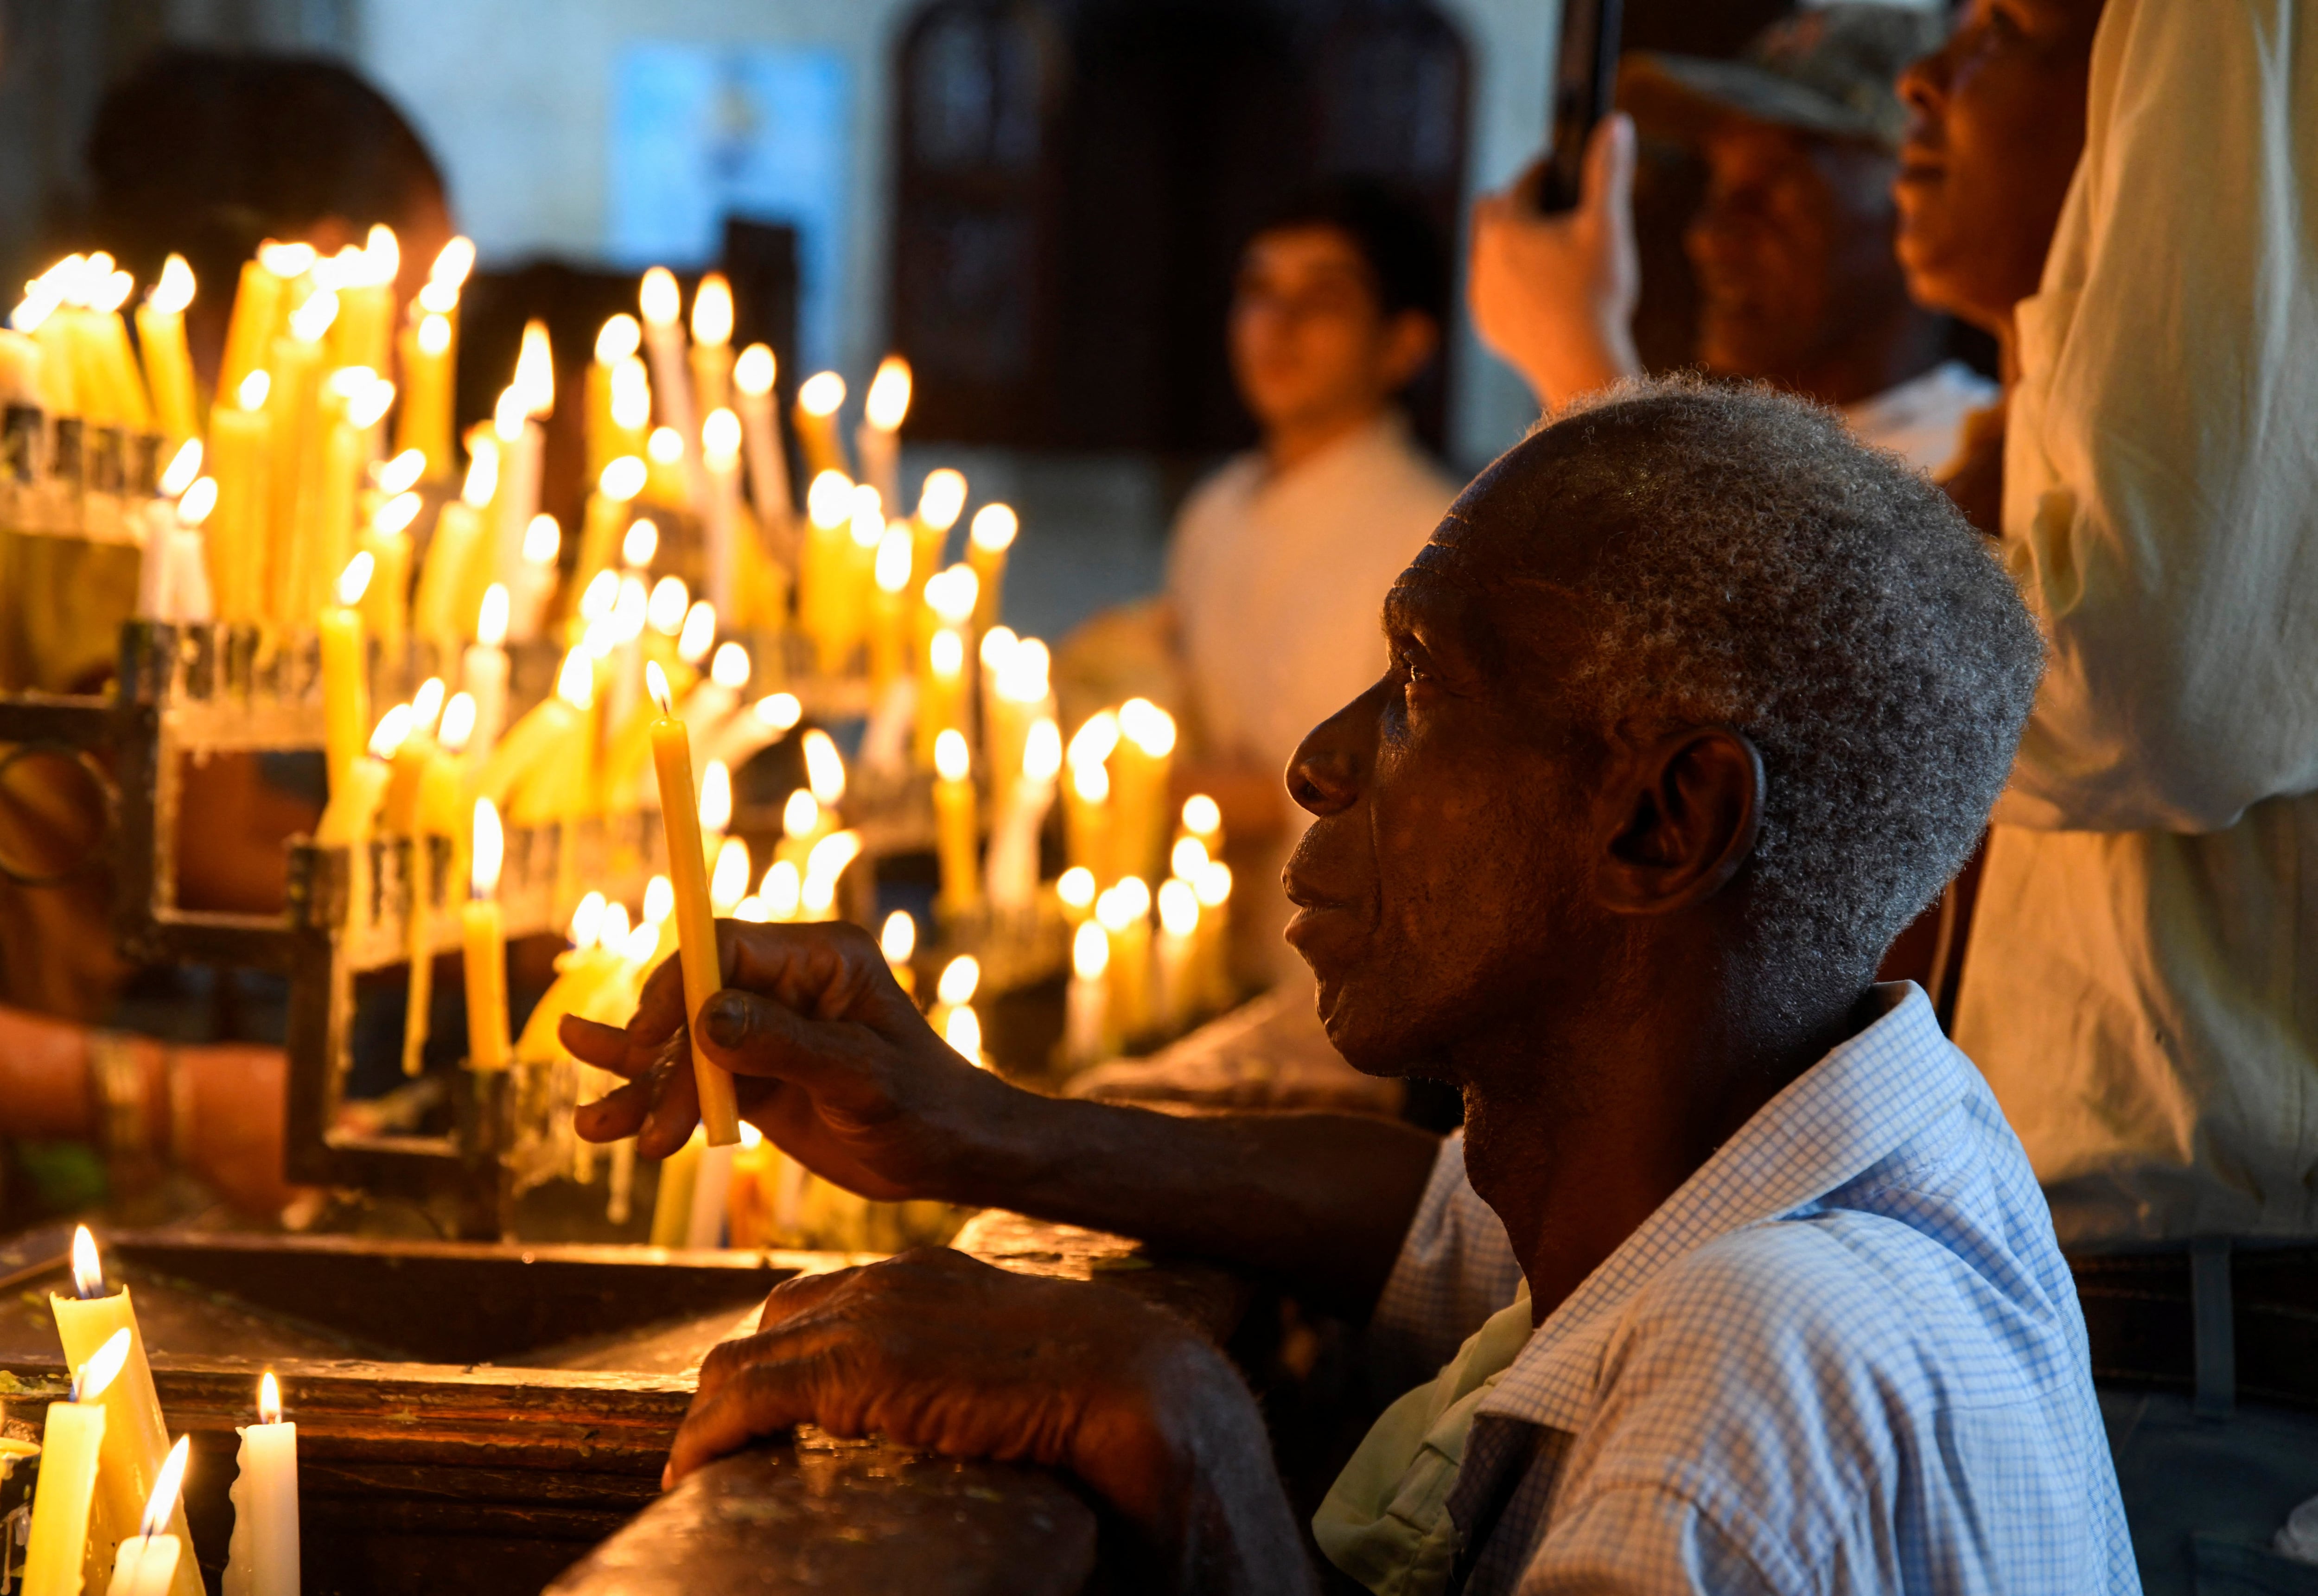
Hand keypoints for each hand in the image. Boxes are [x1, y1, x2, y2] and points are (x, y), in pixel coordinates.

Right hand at [560, 920, 1020, 1200]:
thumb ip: (784, 1045)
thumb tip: (705, 1017)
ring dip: (637, 1085)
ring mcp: (764, 1032)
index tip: (650, 1039)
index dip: (677, 988)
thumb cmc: (927, 1107)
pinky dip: (649, 1102)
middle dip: (660, 1059)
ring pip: (679, 1046)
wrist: (953, 1156)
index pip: (723, 949)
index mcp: (821, 958)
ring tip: (592, 1127)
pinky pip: (689, 1081)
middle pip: (691, 999)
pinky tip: (600, 1117)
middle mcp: (785, 985)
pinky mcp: (751, 1078)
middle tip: (652, 1122)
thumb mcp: (861, 1078)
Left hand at [670, 1249, 1281, 1565]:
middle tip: (716, 1447)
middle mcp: (890, 1284)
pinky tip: (692, 1473)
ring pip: (742, 1360)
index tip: (762, 1411)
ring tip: (694, 1469)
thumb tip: (946, 1423)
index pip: (818, 1301)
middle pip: (770, 1323)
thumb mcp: (1008, 1369)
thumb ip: (957, 1378)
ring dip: (710, 1418)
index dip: (777, 1354)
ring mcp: (871, 1319)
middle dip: (732, 1384)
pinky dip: (709, 1436)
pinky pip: (750, 1398)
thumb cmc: (1098, 1393)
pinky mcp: (860, 1367)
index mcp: (929, 1276)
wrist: (1140, 1385)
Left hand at [1468, 113, 1643, 408]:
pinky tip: (1527, 286)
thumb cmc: (1595, 293)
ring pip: (1488, 255)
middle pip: (1495, 214)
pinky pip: (1490, 293)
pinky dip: (1507, 283)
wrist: (1580, 367)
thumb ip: (1609, 171)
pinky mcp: (1486, 328)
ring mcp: (1480, 297)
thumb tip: (1616, 123)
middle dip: (1518, 202)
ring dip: (1508, 244)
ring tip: (1534, 240)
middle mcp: (1481, 259)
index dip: (1547, 169)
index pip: (1526, 182)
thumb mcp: (1608, 225)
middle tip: (1541, 198)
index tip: (1560, 165)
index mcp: (1506, 227)